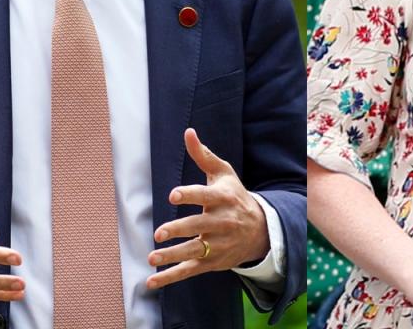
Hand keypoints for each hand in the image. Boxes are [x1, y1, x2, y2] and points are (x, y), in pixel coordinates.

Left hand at [146, 128, 269, 288]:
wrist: (260, 230)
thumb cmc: (234, 196)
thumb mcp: (223, 174)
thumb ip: (203, 155)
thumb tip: (188, 132)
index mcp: (223, 198)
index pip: (205, 196)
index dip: (189, 195)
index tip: (173, 195)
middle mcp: (221, 222)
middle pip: (198, 226)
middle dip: (179, 230)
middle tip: (159, 233)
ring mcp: (217, 244)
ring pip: (194, 251)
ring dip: (172, 256)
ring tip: (152, 256)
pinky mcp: (212, 262)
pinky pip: (190, 270)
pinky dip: (170, 277)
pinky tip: (151, 281)